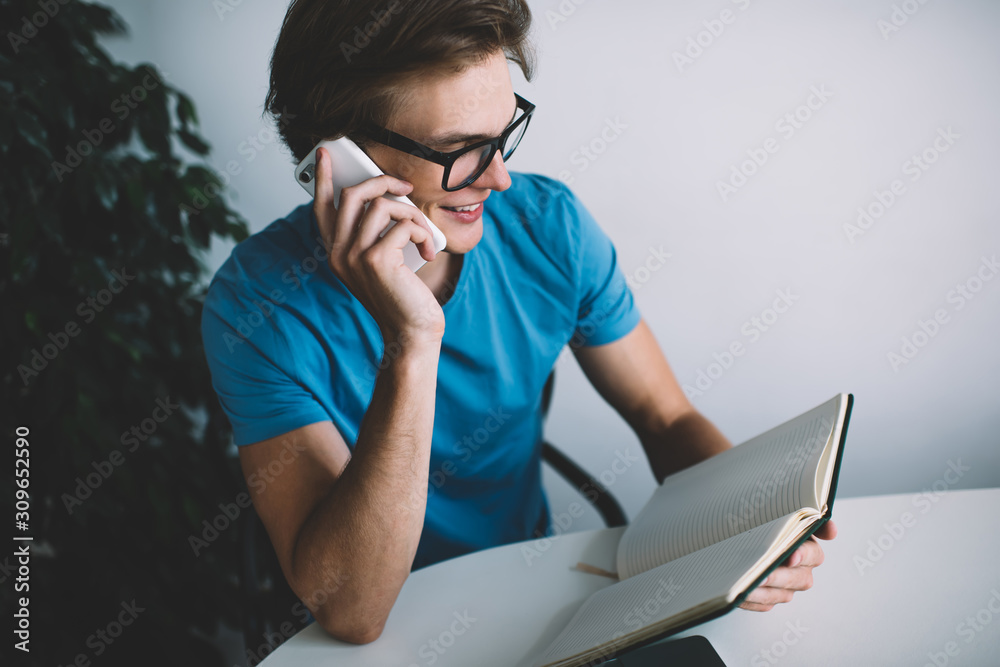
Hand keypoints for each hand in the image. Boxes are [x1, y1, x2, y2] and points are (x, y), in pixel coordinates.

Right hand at [313, 147, 444, 345]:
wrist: (412, 331)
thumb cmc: (402, 296)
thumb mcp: (382, 262)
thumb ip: (375, 234)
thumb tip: (387, 197)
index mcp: (336, 253)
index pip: (322, 208)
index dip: (324, 179)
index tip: (327, 153)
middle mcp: (339, 253)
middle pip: (352, 194)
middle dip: (382, 181)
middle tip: (404, 186)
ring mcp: (355, 256)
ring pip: (383, 206)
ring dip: (413, 214)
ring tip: (424, 235)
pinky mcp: (377, 260)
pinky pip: (404, 225)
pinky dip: (423, 233)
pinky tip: (428, 253)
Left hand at [739, 520, 836, 611]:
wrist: (738, 534)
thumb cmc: (761, 523)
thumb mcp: (778, 513)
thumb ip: (803, 515)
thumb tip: (831, 531)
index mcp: (807, 548)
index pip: (814, 554)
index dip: (803, 555)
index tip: (791, 556)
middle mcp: (801, 570)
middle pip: (799, 579)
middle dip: (779, 576)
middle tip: (762, 574)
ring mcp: (786, 587)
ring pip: (782, 595)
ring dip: (764, 591)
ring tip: (747, 584)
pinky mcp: (770, 599)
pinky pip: (764, 604)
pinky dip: (752, 599)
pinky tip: (740, 593)